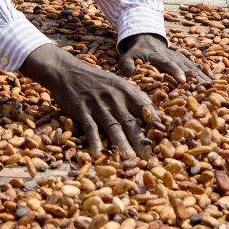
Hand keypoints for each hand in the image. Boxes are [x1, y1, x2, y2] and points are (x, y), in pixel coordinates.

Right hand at [20, 44, 157, 158]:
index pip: (144, 108)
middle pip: (129, 121)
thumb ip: (131, 96)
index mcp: (124, 90)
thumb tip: (151, 110)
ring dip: (121, 143)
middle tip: (148, 156)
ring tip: (129, 157)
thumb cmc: (94, 79)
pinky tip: (98, 153)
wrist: (65, 70)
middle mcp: (113, 97)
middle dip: (140, 140)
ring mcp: (97, 104)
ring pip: (112, 126)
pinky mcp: (81, 110)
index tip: (163, 138)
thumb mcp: (115, 82)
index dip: (154, 123)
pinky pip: (90, 128)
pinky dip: (94, 141)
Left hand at [119, 33, 209, 83]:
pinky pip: (198, 66)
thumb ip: (126, 65)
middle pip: (185, 67)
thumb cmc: (137, 52)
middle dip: (195, 78)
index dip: (175, 71)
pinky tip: (216, 82)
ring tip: (215, 88)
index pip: (168, 64)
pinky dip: (206, 73)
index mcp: (158, 56)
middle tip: (205, 89)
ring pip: (194, 67)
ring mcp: (181, 58)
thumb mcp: (127, 56)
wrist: (147, 39)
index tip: (182, 80)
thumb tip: (129, 75)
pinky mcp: (186, 60)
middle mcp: (172, 56)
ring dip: (204, 77)